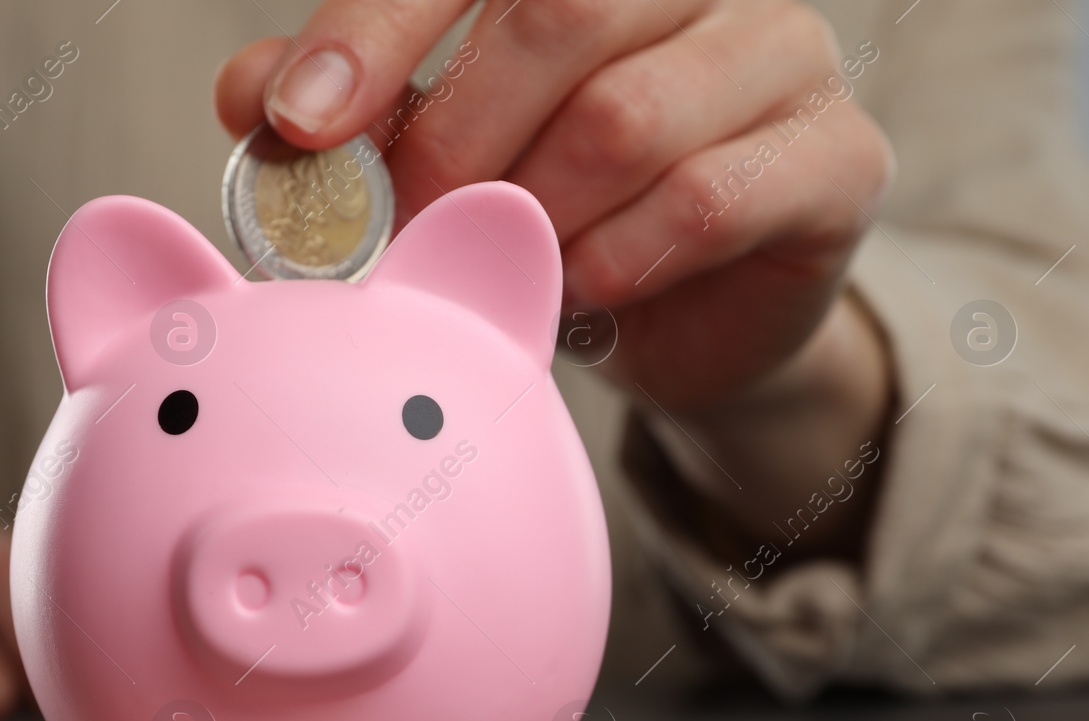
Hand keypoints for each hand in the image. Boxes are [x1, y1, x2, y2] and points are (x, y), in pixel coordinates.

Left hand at [217, 0, 895, 546]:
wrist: (691, 321)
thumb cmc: (561, 216)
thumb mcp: (442, 159)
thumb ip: (357, 117)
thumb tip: (251, 96)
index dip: (375, 27)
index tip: (299, 122)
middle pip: (559, 13)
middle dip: (452, 141)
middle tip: (403, 231)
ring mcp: (781, 55)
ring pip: (628, 115)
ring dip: (536, 215)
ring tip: (508, 268)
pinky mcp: (836, 158)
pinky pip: (710, 200)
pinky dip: (620, 259)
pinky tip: (586, 292)